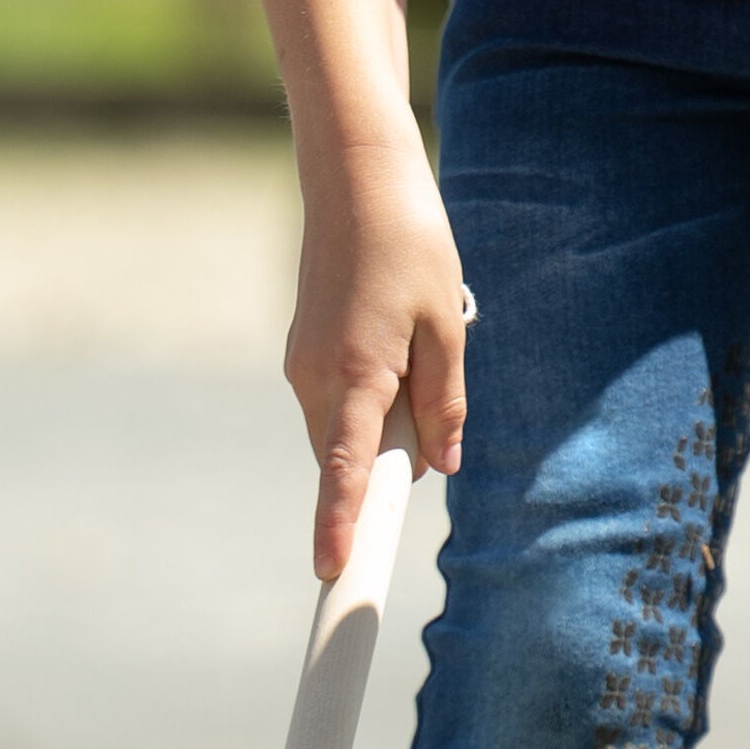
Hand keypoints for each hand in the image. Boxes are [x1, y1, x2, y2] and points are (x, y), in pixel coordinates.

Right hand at [285, 144, 468, 577]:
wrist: (355, 176)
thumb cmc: (409, 243)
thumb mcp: (447, 325)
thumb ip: (445, 402)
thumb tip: (442, 463)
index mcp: (356, 375)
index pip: (343, 472)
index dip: (340, 526)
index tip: (332, 572)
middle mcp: (314, 377)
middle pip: (351, 457)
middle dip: (393, 454)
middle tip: (434, 383)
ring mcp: (302, 363)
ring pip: (346, 428)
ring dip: (386, 415)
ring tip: (418, 332)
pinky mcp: (303, 349)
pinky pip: (339, 399)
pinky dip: (371, 393)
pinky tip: (398, 329)